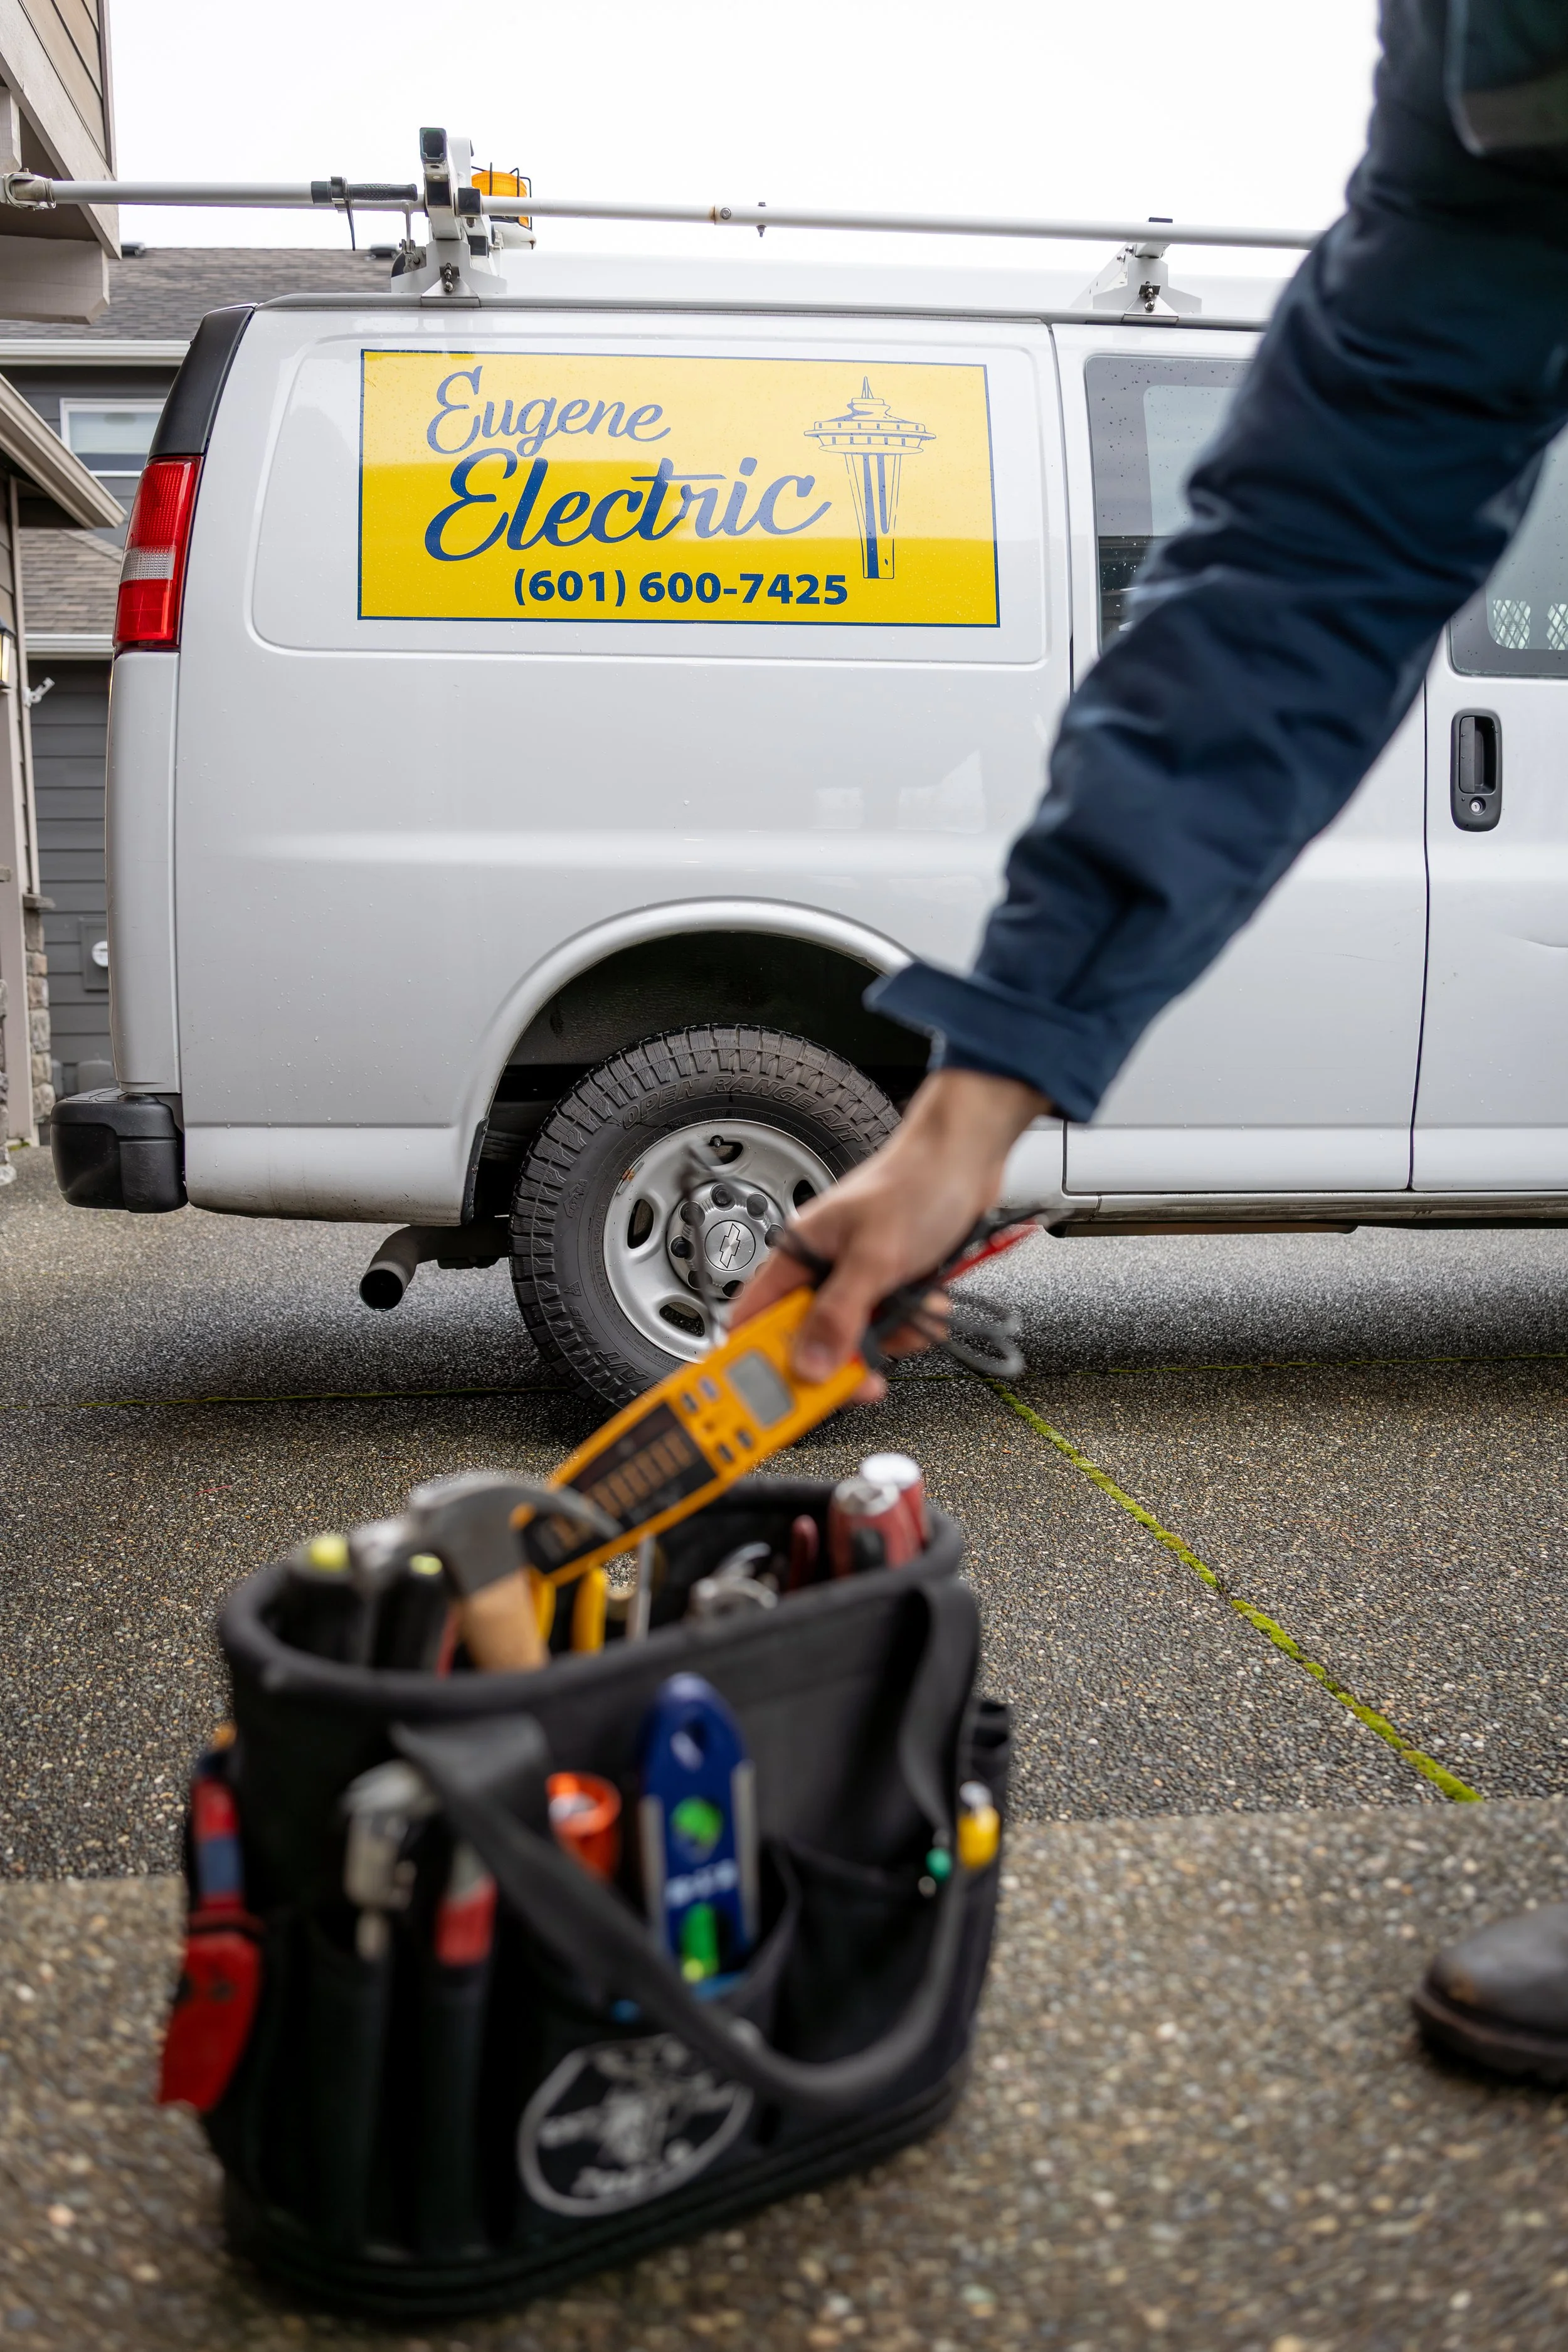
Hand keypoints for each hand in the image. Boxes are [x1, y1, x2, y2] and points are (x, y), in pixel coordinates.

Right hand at [729, 1069, 1048, 1401]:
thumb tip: (809, 1365)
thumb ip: (839, 1314)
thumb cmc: (915, 1182)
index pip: (755, 1321)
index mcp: (797, 1256)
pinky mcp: (891, 1287)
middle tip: (867, 1373)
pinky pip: (894, 1329)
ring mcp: (857, 1282)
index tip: (778, 1398)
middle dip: (845, 1358)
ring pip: (858, 1341)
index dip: (759, 1363)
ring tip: (914, 1308)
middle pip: (809, 1343)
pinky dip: (916, 1324)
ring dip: (892, 1336)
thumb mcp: (875, 1257)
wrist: (968, 1160)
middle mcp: (821, 1272)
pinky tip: (930, 1298)